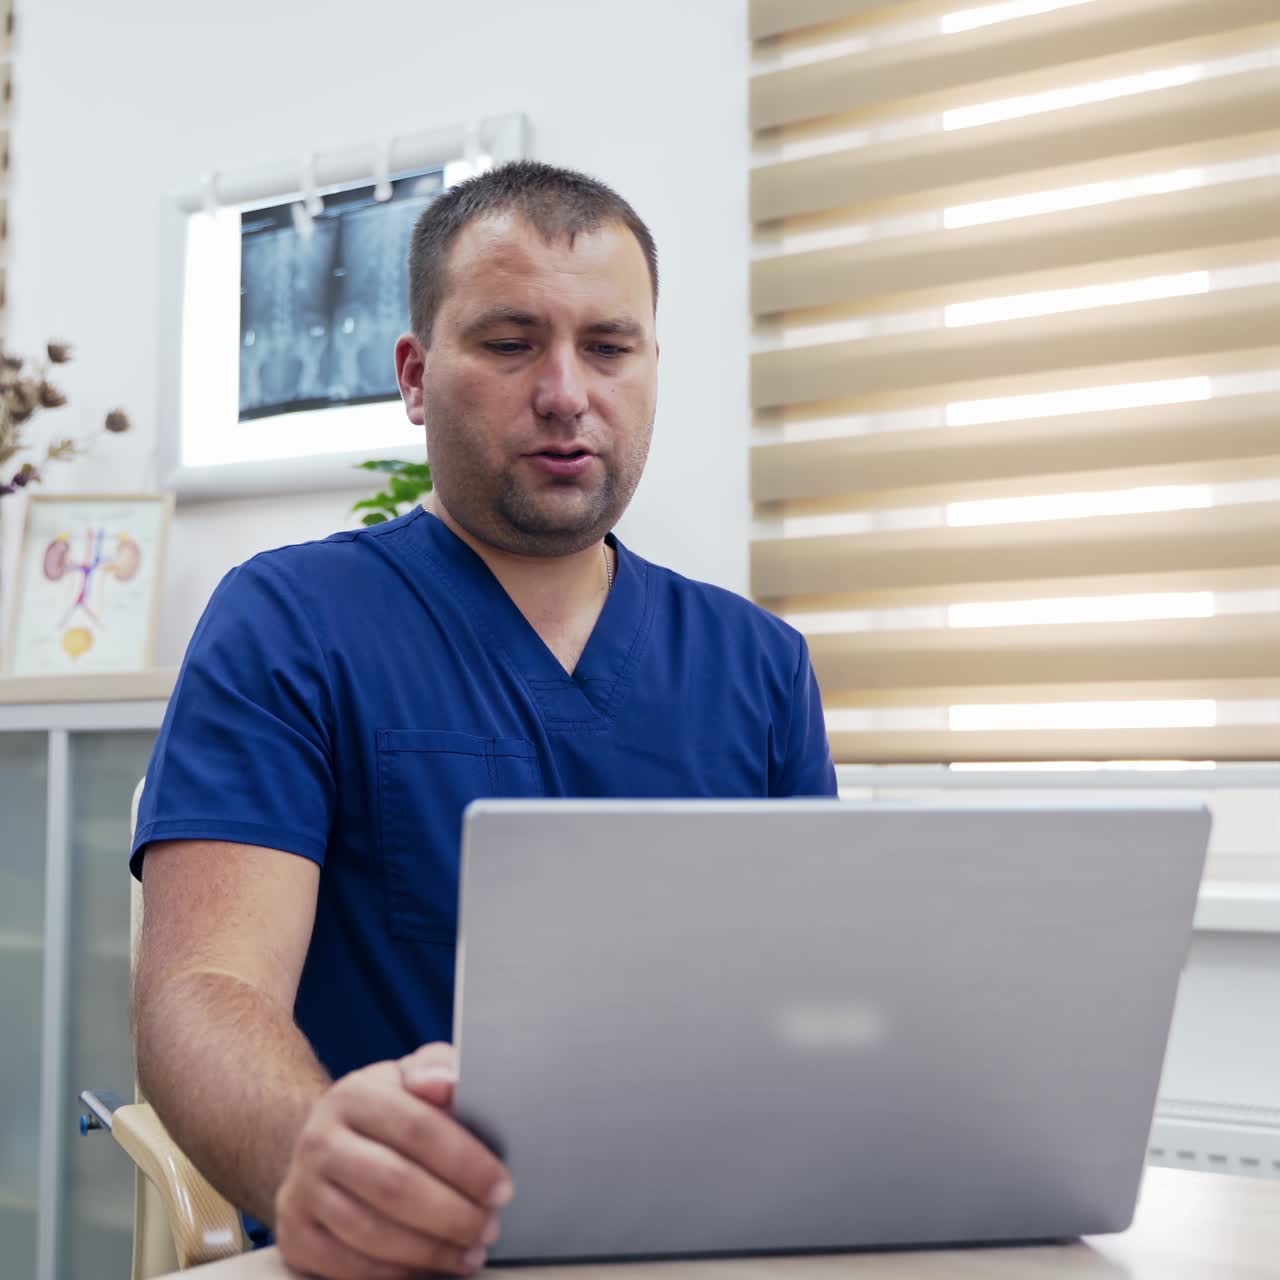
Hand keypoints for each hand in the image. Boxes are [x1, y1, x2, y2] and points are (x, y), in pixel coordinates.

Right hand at [275, 1043, 512, 1278]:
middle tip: (490, 1227)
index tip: (501, 1186)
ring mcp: (301, 1192)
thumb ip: (436, 1070)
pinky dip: (397, 1274)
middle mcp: (319, 1142)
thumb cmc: (386, 1112)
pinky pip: (349, 1267)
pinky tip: (431, 1268)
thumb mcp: (409, 1078)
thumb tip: (450, 1083)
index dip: (464, 1162)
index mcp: (353, 1095)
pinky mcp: (294, 1237)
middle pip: (393, 1186)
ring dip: (430, 1250)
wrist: (323, 1146)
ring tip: (471, 1253)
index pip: (416, 1128)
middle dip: (452, 1214)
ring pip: (371, 1234)